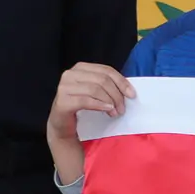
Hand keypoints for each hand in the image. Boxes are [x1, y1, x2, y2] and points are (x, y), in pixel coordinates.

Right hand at [48, 63, 133, 184]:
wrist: (63, 125)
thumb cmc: (81, 107)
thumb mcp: (96, 92)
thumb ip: (107, 86)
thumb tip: (128, 90)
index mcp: (80, 68)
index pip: (106, 70)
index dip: (121, 82)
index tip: (132, 95)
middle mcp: (70, 74)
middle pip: (102, 80)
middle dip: (116, 94)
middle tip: (122, 108)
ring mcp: (64, 87)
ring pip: (94, 89)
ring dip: (109, 101)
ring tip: (115, 112)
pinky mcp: (62, 101)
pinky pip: (85, 101)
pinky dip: (99, 105)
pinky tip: (107, 110)